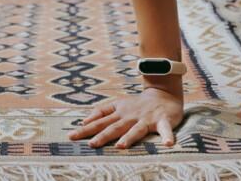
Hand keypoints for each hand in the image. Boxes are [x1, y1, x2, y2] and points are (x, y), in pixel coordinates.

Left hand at [68, 86, 182, 148]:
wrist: (164, 94)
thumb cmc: (137, 104)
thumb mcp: (117, 105)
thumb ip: (101, 112)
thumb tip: (83, 121)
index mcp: (119, 113)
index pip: (100, 122)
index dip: (86, 129)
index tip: (71, 137)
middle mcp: (131, 116)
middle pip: (115, 127)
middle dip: (103, 136)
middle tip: (91, 145)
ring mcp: (147, 119)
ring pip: (137, 129)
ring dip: (129, 137)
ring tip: (121, 146)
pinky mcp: (163, 121)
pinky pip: (165, 129)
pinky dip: (167, 136)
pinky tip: (168, 144)